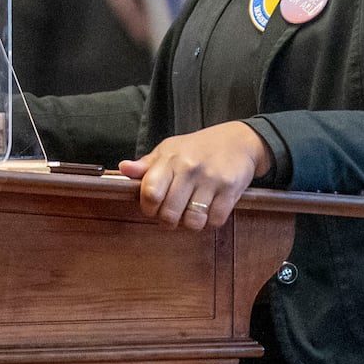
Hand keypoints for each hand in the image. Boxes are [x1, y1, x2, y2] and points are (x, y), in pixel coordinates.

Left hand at [119, 121, 273, 230]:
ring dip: (190, 223)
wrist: (239, 141)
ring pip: (193, 221)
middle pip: (170, 214)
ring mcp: (211, 179)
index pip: (151, 193)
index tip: (153, 207)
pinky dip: (210, 221)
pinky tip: (209, 209)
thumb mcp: (170, 149)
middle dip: (169, 220)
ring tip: (192, 212)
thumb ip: (147, 164)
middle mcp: (190, 168)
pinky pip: (215, 221)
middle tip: (173, 214)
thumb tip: (123, 168)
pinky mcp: (231, 190)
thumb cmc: (199, 148)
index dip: (149, 208)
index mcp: (170, 159)